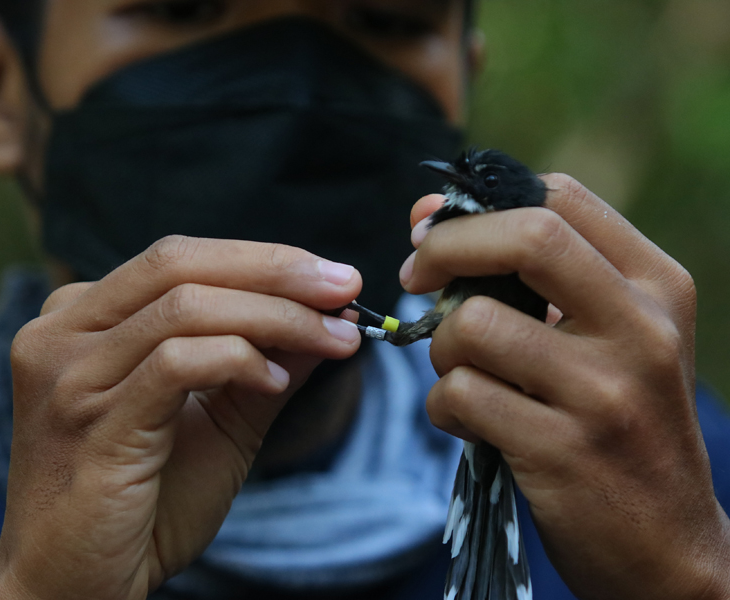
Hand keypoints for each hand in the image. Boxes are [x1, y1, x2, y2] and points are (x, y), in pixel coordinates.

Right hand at [0, 236, 361, 599]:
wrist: (78, 587)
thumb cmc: (145, 504)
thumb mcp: (219, 420)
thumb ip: (263, 362)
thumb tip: (326, 317)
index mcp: (84, 318)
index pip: (181, 260)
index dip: (264, 260)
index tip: (334, 279)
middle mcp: (63, 332)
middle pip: (179, 264)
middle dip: (276, 270)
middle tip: (345, 286)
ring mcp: (69, 375)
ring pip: (185, 307)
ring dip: (277, 317)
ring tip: (334, 339)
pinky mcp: (90, 423)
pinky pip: (176, 364)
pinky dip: (240, 360)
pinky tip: (278, 381)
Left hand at [406, 178, 729, 598]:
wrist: (667, 545)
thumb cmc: (621, 424)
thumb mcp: (610, 338)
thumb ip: (534, 276)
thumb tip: (429, 213)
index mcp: (656, 286)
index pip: (561, 196)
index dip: (480, 206)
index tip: (435, 233)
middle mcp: (641, 328)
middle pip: (525, 236)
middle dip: (445, 248)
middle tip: (414, 278)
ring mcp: (606, 391)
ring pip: (473, 325)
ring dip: (441, 349)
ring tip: (462, 376)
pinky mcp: (564, 450)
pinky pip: (459, 395)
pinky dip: (443, 407)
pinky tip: (468, 423)